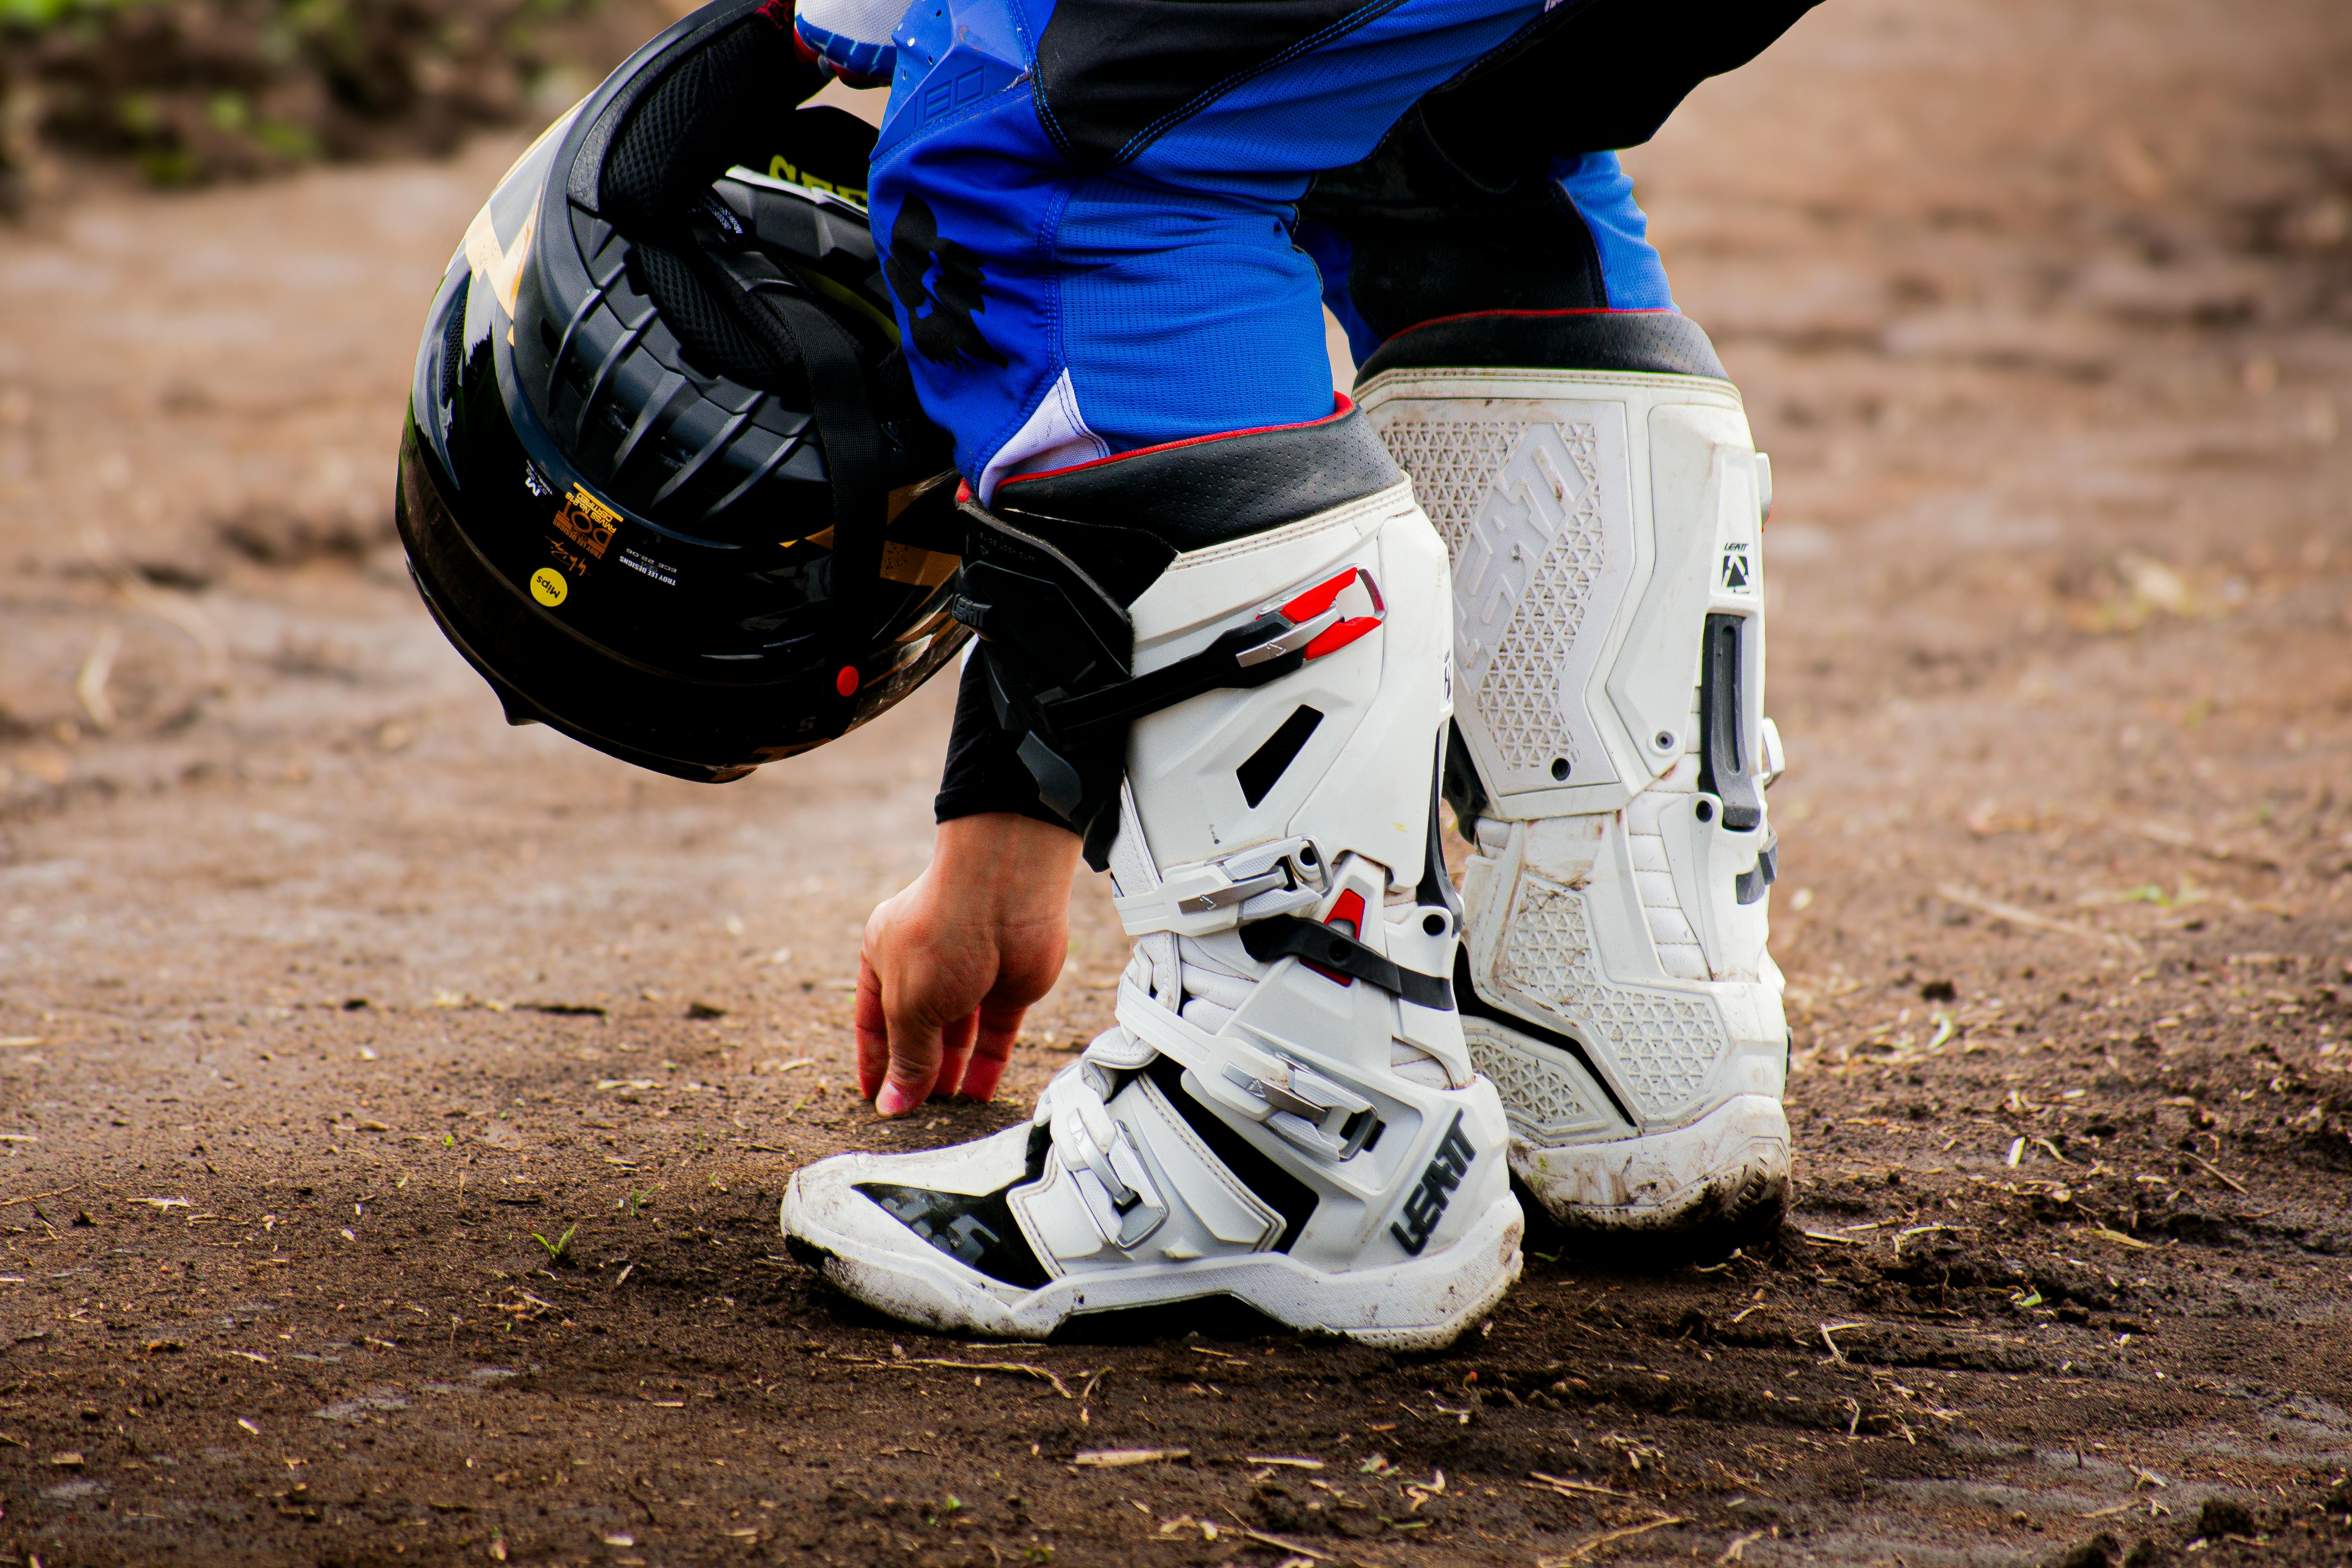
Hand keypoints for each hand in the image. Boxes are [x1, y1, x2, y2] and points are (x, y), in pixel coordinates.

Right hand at [856, 812, 1080, 1115]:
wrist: (1007, 891)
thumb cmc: (943, 933)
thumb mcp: (910, 1004)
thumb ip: (907, 1057)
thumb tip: (892, 1104)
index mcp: (884, 956)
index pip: (873, 1019)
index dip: (873, 1059)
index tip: (874, 1097)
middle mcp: (926, 966)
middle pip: (918, 1030)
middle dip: (916, 1070)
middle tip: (915, 1113)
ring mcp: (970, 976)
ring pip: (958, 1035)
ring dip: (950, 1072)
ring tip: (944, 1111)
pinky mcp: (1009, 987)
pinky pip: (995, 1033)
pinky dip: (987, 1063)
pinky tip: (977, 1095)